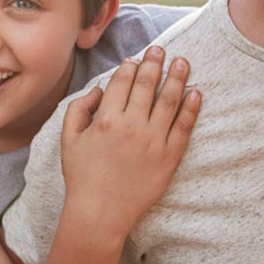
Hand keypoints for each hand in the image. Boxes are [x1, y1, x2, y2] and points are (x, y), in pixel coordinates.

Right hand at [60, 45, 200, 241]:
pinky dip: (191, 107)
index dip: (130, 66)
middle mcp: (131, 125)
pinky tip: (196, 92)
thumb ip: (79, 108)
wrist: (100, 214)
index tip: (136, 58)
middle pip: (147, 85)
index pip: (122, 82)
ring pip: (169, 100)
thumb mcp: (68, 138)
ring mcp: (153, 141)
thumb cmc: (81, 176)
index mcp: (106, 118)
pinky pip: (184, 127)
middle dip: (155, 62)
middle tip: (161, 49)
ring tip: (183, 62)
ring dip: (177, 77)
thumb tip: (98, 89)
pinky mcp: (169, 157)